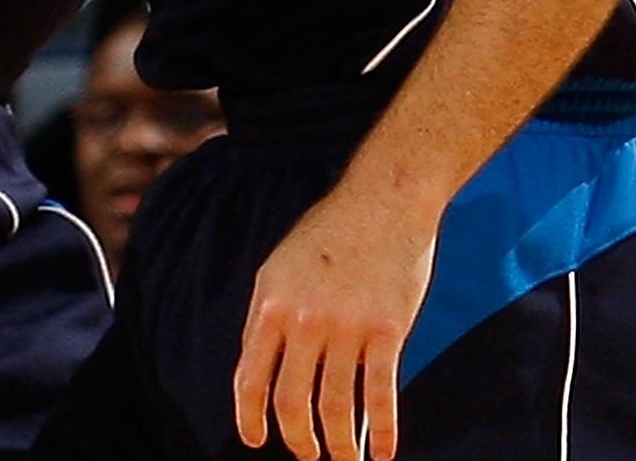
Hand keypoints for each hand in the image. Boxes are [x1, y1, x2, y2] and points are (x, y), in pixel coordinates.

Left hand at [233, 186, 437, 460]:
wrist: (383, 200)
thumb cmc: (330, 235)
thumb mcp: (280, 269)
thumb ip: (269, 316)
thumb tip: (260, 367)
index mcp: (269, 304)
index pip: (249, 376)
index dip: (249, 416)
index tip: (256, 440)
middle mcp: (301, 320)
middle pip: (291, 401)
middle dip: (298, 440)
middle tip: (309, 456)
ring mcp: (345, 327)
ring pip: (335, 408)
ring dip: (340, 446)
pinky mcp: (387, 330)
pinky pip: (380, 395)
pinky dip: (381, 432)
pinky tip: (382, 452)